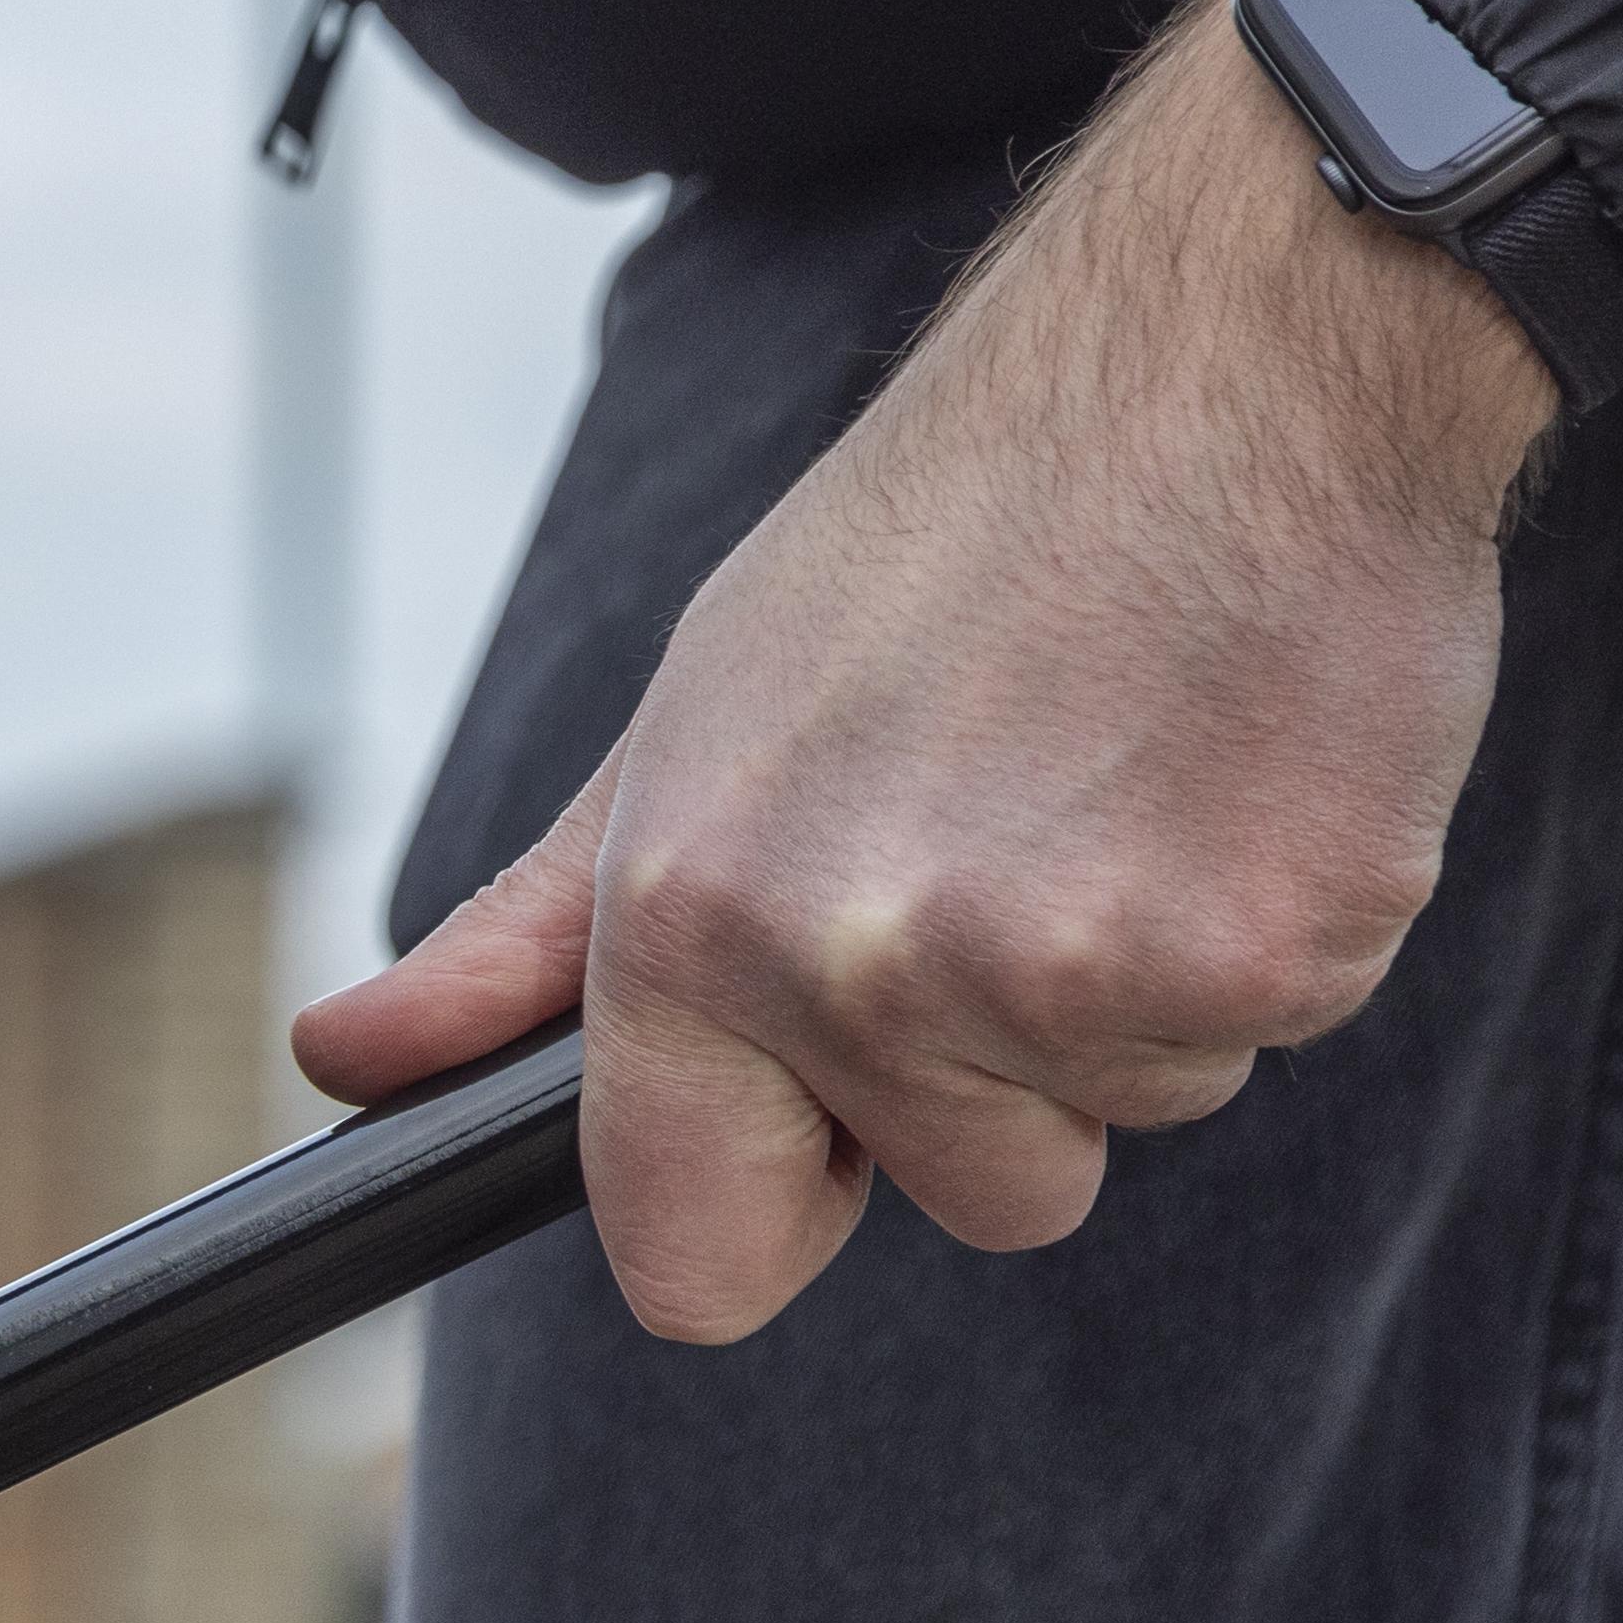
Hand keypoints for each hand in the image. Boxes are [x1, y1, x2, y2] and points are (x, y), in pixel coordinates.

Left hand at [296, 0, 1562, 1337]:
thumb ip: (527, 937)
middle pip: (975, 1198)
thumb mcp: (690, 721)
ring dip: (1143, 990)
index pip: (693, 1262)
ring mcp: (1076, 974)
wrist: (1229, 360)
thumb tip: (346, 1056)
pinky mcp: (1273, 950)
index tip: (828, 1133)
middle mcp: (863, 969)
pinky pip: (1275, 1031)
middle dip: (1008, 1073)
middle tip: (1027, 844)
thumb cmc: (948, 539)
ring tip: (1126, 781)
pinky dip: (1277, 926)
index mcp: (691, 928)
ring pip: (1130, 1111)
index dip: (773, 1212)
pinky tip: (1237, 764)